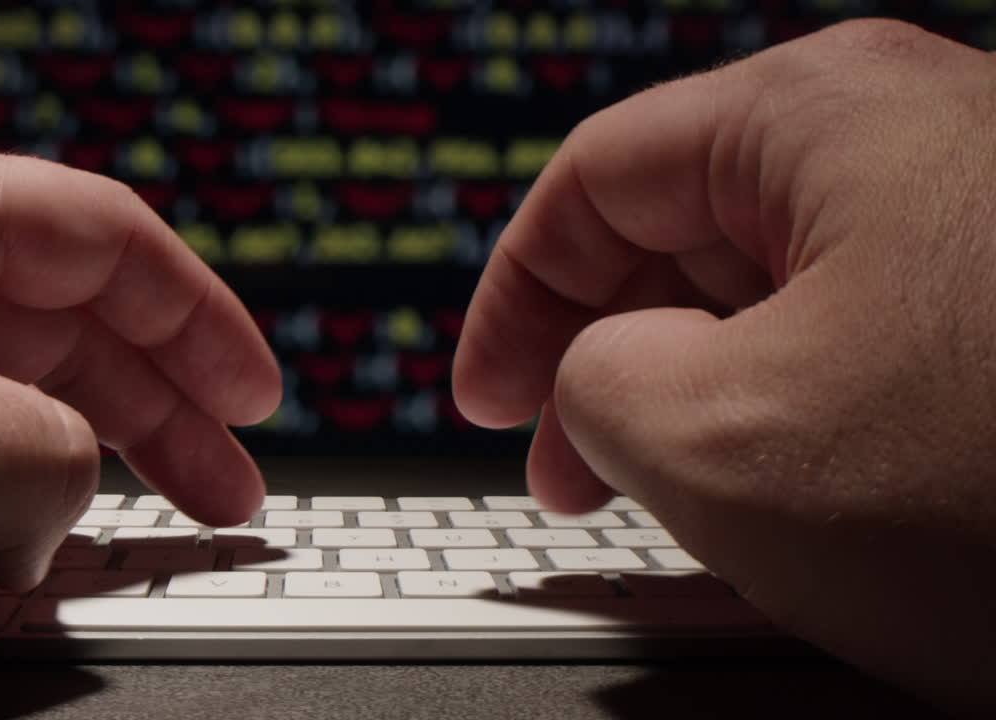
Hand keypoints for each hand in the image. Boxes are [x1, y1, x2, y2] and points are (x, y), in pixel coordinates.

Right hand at [454, 19, 995, 713]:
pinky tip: (794, 496)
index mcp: (820, 118)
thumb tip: (596, 376)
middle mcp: (917, 141)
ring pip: (775, 297)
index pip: (595, 181)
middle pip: (685, 232)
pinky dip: (797, 416)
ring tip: (678, 494)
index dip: (511, 298)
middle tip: (566, 469)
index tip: (485, 398)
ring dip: (699, 395)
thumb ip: (590, 381)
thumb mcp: (713, 440)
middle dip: (603, 356)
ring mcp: (988, 224)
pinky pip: (864, 343)